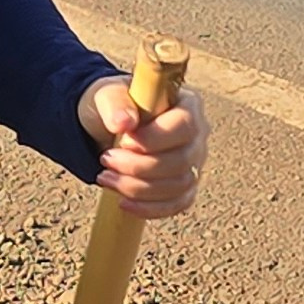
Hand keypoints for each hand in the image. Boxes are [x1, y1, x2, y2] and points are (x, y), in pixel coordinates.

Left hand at [78, 75, 206, 218]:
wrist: (109, 126)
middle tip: (106, 160)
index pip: (184, 125)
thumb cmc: (114, 106)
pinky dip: (149, 208)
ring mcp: (194, 163)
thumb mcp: (108, 94)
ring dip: (138, 188)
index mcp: (188, 104)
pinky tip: (123, 203)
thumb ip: (115, 102)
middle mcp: (198, 135)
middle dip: (139, 166)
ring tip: (105, 178)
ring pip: (178, 186)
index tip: (124, 141)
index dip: (155, 138)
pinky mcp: (185, 186)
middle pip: (181, 160)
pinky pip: (177, 205)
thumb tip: (124, 123)